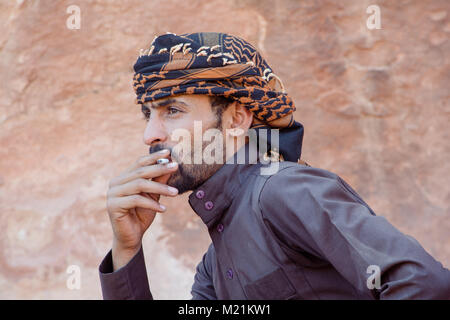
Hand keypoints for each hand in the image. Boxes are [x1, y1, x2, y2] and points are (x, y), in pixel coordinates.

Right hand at [106, 149, 177, 268]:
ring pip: (139, 185)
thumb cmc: (142, 214)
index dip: (154, 157)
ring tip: (175, 193)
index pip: (139, 163)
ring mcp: (112, 194)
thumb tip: (171, 164)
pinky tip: (164, 209)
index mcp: (123, 178)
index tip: (169, 152)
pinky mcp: (113, 206)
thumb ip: (159, 180)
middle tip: (175, 167)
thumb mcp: (154, 196)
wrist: (132, 237)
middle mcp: (115, 183)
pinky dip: (152, 204)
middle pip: (140, 172)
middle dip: (160, 168)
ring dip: (160, 188)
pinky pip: (136, 200)